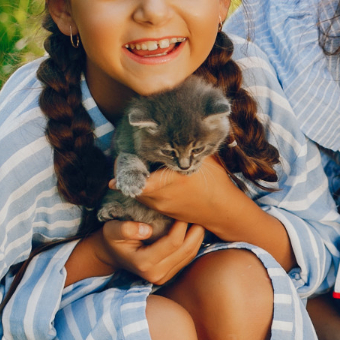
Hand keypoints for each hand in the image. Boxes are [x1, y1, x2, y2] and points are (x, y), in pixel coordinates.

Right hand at [95, 219, 204, 285]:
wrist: (112, 254)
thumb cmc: (113, 239)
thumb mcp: (112, 230)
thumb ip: (126, 229)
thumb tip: (147, 229)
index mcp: (144, 264)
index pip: (173, 243)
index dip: (182, 225)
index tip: (183, 209)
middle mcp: (157, 274)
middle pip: (186, 250)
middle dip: (195, 230)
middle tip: (197, 212)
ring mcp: (164, 277)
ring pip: (190, 254)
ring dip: (197, 236)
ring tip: (198, 218)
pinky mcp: (170, 275)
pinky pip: (188, 257)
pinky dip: (194, 242)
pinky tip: (194, 228)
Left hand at [112, 156, 244, 233]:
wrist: (223, 211)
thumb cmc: (216, 183)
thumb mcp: (204, 161)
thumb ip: (190, 146)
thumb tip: (178, 126)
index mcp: (173, 180)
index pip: (140, 179)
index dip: (125, 172)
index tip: (116, 163)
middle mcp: (164, 195)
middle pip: (134, 185)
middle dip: (127, 173)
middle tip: (122, 160)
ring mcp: (162, 206)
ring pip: (138, 193)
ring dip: (134, 182)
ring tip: (133, 168)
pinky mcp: (164, 212)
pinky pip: (147, 200)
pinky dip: (144, 189)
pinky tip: (148, 179)